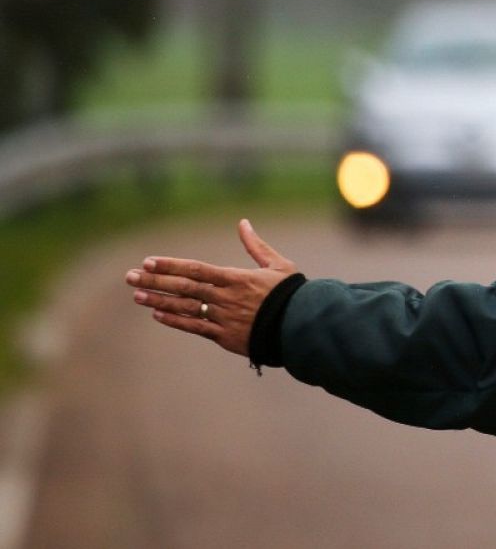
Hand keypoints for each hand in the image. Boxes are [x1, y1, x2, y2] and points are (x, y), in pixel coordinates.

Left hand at [126, 219, 297, 356]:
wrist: (302, 326)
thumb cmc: (291, 293)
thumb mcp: (278, 265)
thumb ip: (256, 245)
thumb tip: (243, 222)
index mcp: (236, 278)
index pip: (196, 270)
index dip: (171, 265)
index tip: (149, 262)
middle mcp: (225, 298)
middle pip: (184, 288)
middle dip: (155, 281)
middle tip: (131, 277)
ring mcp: (223, 318)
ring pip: (185, 308)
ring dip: (159, 301)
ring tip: (137, 296)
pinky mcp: (225, 336)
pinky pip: (195, 328)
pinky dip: (175, 321)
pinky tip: (158, 314)